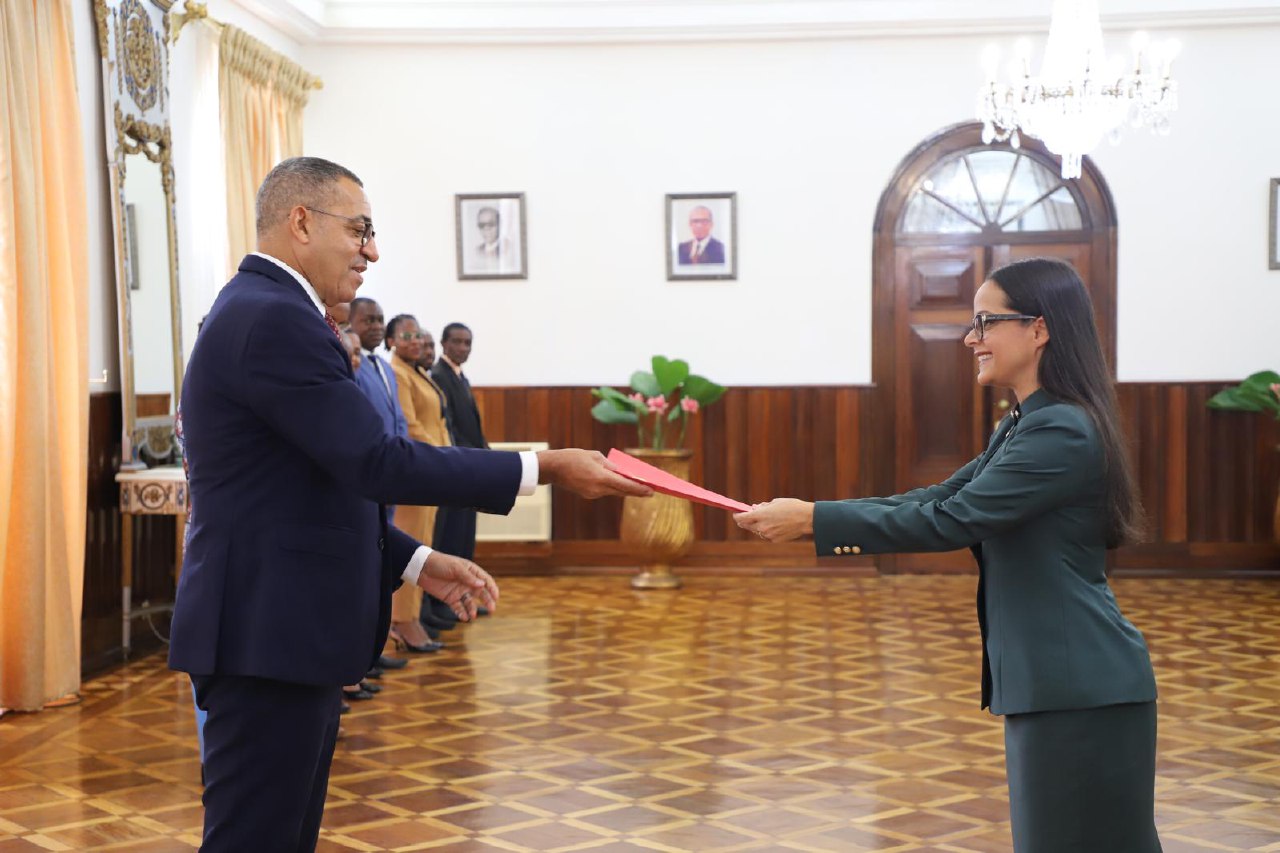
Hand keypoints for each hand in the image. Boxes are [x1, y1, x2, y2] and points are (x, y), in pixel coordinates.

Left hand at [418, 551, 498, 620]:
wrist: (422, 568)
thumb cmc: (440, 563)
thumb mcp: (455, 568)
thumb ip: (468, 577)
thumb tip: (482, 585)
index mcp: (471, 572)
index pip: (486, 581)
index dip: (492, 589)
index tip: (496, 597)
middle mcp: (467, 583)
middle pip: (481, 593)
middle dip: (487, 601)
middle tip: (491, 609)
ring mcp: (459, 591)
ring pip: (470, 602)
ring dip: (473, 609)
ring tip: (473, 615)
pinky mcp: (450, 598)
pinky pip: (458, 607)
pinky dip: (461, 613)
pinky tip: (464, 617)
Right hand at [536, 449, 652, 499]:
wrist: (552, 468)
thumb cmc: (573, 457)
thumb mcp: (594, 456)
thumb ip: (610, 465)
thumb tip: (621, 472)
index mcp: (601, 478)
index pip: (625, 485)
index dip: (640, 488)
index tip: (652, 490)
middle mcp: (598, 489)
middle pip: (622, 491)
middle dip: (636, 491)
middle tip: (650, 491)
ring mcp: (593, 494)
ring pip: (614, 492)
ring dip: (625, 490)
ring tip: (639, 488)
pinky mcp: (588, 495)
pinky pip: (605, 491)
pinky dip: (613, 488)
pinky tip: (620, 485)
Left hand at [734, 498, 814, 542]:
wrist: (806, 519)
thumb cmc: (792, 507)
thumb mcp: (775, 502)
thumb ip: (763, 507)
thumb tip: (755, 509)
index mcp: (761, 515)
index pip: (741, 518)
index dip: (737, 516)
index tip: (736, 514)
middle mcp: (762, 526)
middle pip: (746, 526)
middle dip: (745, 521)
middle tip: (747, 516)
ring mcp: (768, 535)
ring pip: (756, 531)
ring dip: (757, 526)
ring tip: (765, 519)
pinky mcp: (774, 540)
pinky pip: (766, 535)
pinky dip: (766, 531)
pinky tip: (774, 525)